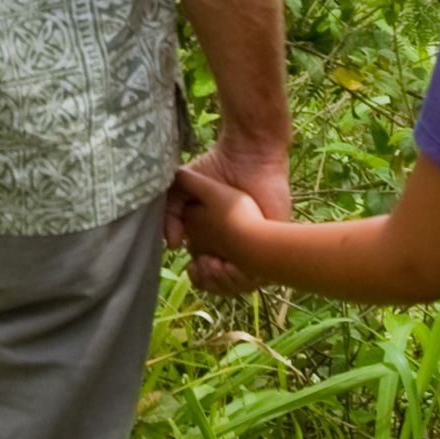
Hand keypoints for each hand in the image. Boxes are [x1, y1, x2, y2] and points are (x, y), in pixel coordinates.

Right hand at [170, 153, 277, 297]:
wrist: (248, 156)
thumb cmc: (216, 168)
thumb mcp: (183, 188)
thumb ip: (169, 212)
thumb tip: (172, 245)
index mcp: (213, 236)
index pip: (205, 271)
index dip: (199, 275)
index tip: (193, 266)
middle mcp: (233, 244)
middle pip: (221, 281)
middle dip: (210, 280)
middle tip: (204, 266)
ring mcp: (252, 244)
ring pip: (237, 282)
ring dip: (222, 281)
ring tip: (214, 265)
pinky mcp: (270, 239)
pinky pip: (258, 274)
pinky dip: (242, 278)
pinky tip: (229, 265)